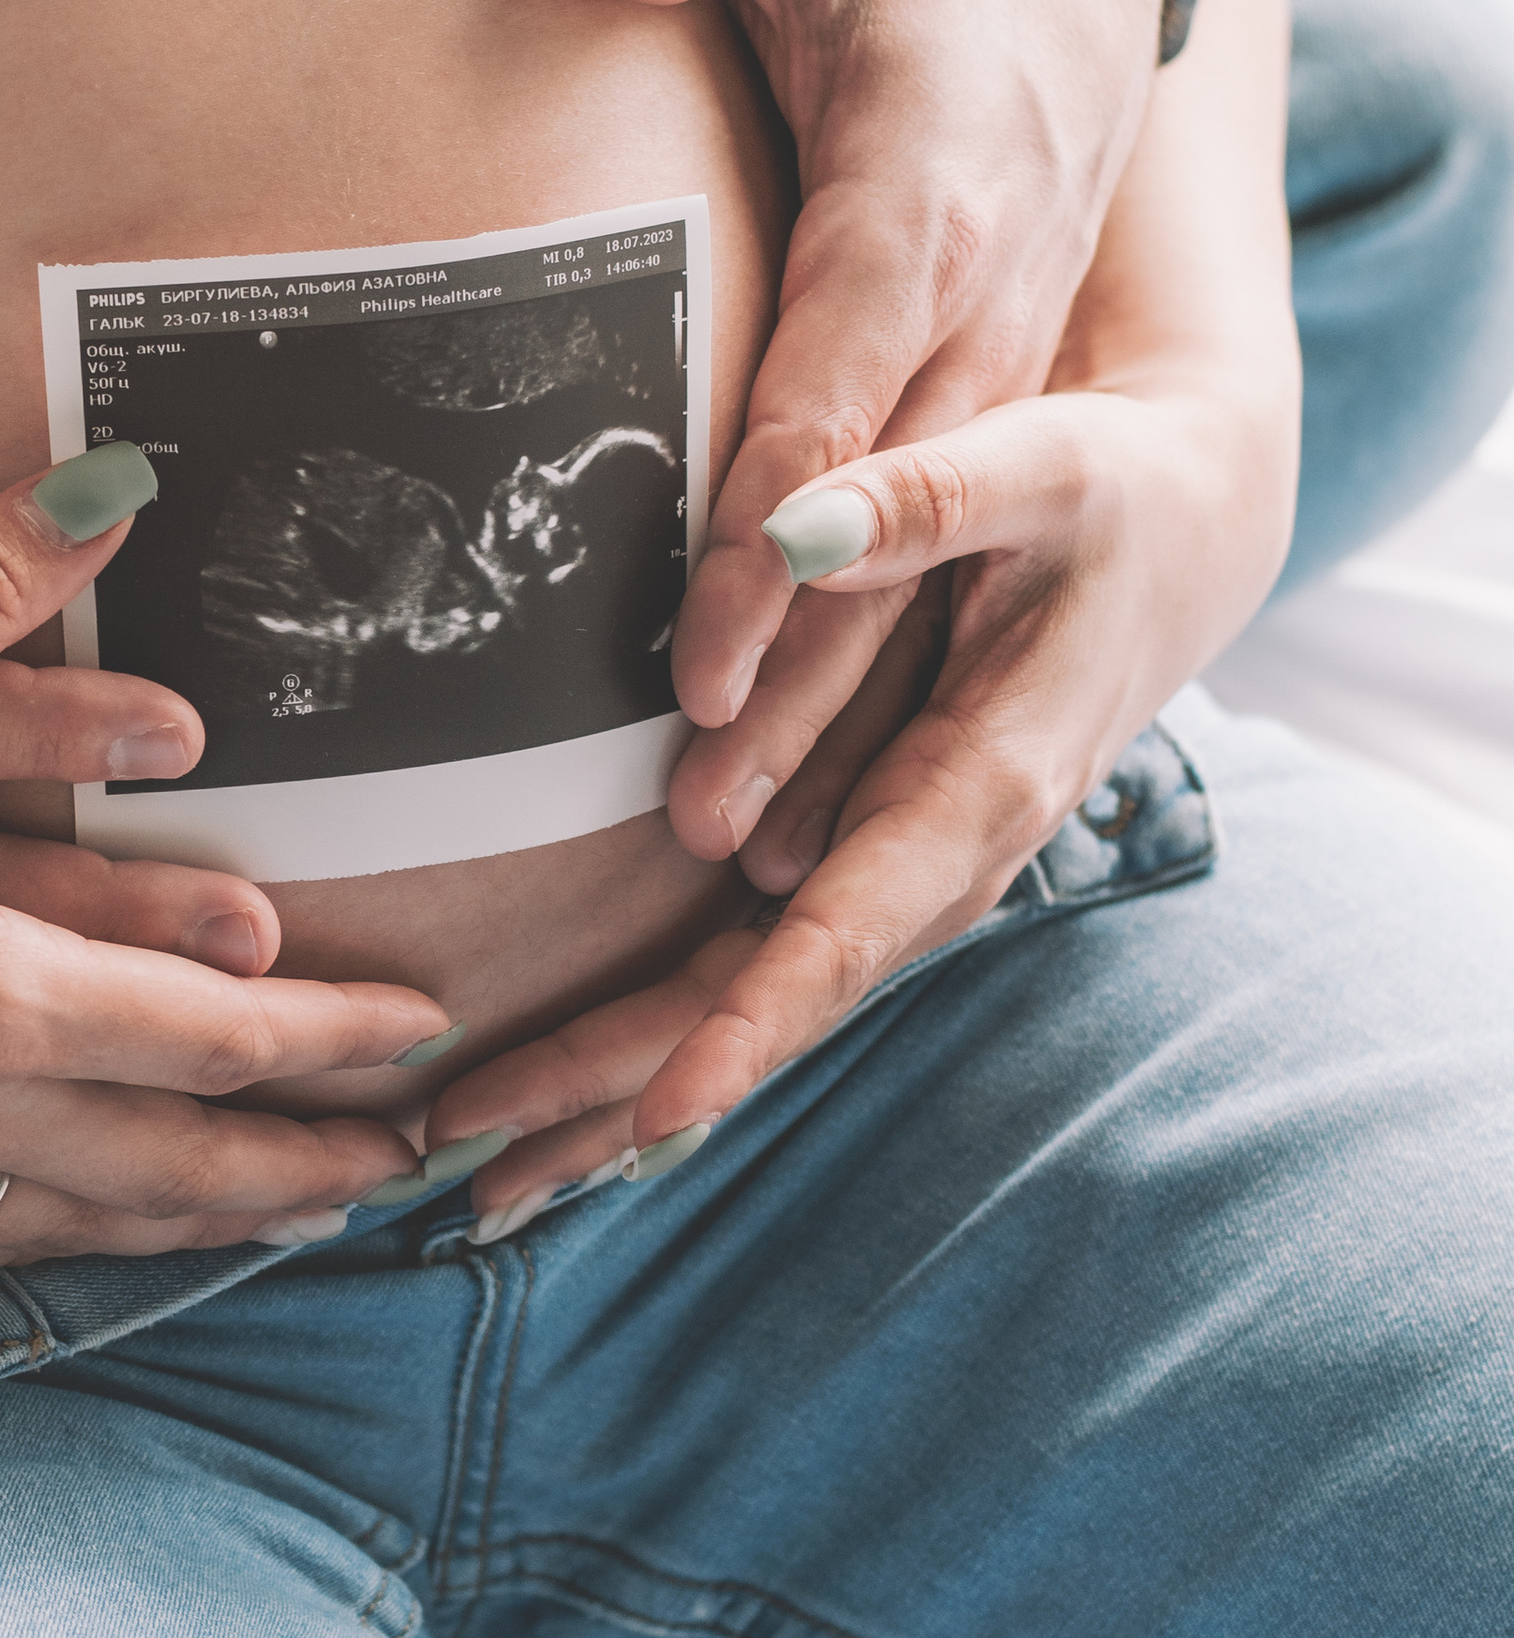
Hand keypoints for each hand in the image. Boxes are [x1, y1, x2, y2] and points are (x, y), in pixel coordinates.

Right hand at [0, 450, 449, 1264]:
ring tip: (266, 1224)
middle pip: (175, 1162)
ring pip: (74, 1221)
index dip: (336, 1038)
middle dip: (302, 1167)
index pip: (217, 1035)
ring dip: (190, 1224)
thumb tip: (111, 481)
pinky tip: (46, 1238)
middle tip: (407, 1170)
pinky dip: (41, 1242)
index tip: (428, 1042)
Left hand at [424, 338, 1290, 1227]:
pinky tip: (552, 1100)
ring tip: (470, 1168)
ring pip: (739, 1007)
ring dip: (609, 1093)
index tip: (654, 1114)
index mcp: (981, 789)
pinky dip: (648, 1038)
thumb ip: (920, 501)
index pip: (848, 931)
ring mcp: (891, 877)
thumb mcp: (1042, 469)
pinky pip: (743, 968)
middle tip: (466, 1166)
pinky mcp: (856, 859)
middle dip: (617, 1095)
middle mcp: (933, 866)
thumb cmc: (1110, 496)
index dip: (750, 1027)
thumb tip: (793, 530)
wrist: (1173, 535)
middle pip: (759, 1008)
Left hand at [552, 0, 1164, 878]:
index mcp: (930, 217)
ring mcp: (999, 388)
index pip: (836, 400)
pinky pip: (938, 588)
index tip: (697, 650)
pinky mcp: (994, 426)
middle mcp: (979, 330)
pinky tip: (803, 839)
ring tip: (740, 865)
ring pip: (919, 587)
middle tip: (701, 820)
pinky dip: (881, 707)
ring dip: (836, 733)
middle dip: (799, 693)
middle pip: (885, 545)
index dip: (768, 533)